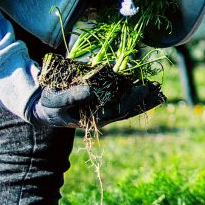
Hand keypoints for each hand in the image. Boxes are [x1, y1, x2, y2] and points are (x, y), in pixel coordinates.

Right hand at [26, 81, 164, 128]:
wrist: (46, 109)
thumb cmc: (51, 105)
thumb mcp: (56, 101)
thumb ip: (73, 95)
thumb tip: (93, 89)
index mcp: (93, 118)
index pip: (118, 110)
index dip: (132, 100)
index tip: (144, 88)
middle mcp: (103, 116)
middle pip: (128, 109)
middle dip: (143, 98)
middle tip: (157, 86)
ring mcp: (104, 110)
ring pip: (128, 105)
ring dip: (144, 97)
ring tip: (158, 88)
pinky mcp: (104, 102)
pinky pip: (122, 99)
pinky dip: (135, 93)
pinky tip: (147, 87)